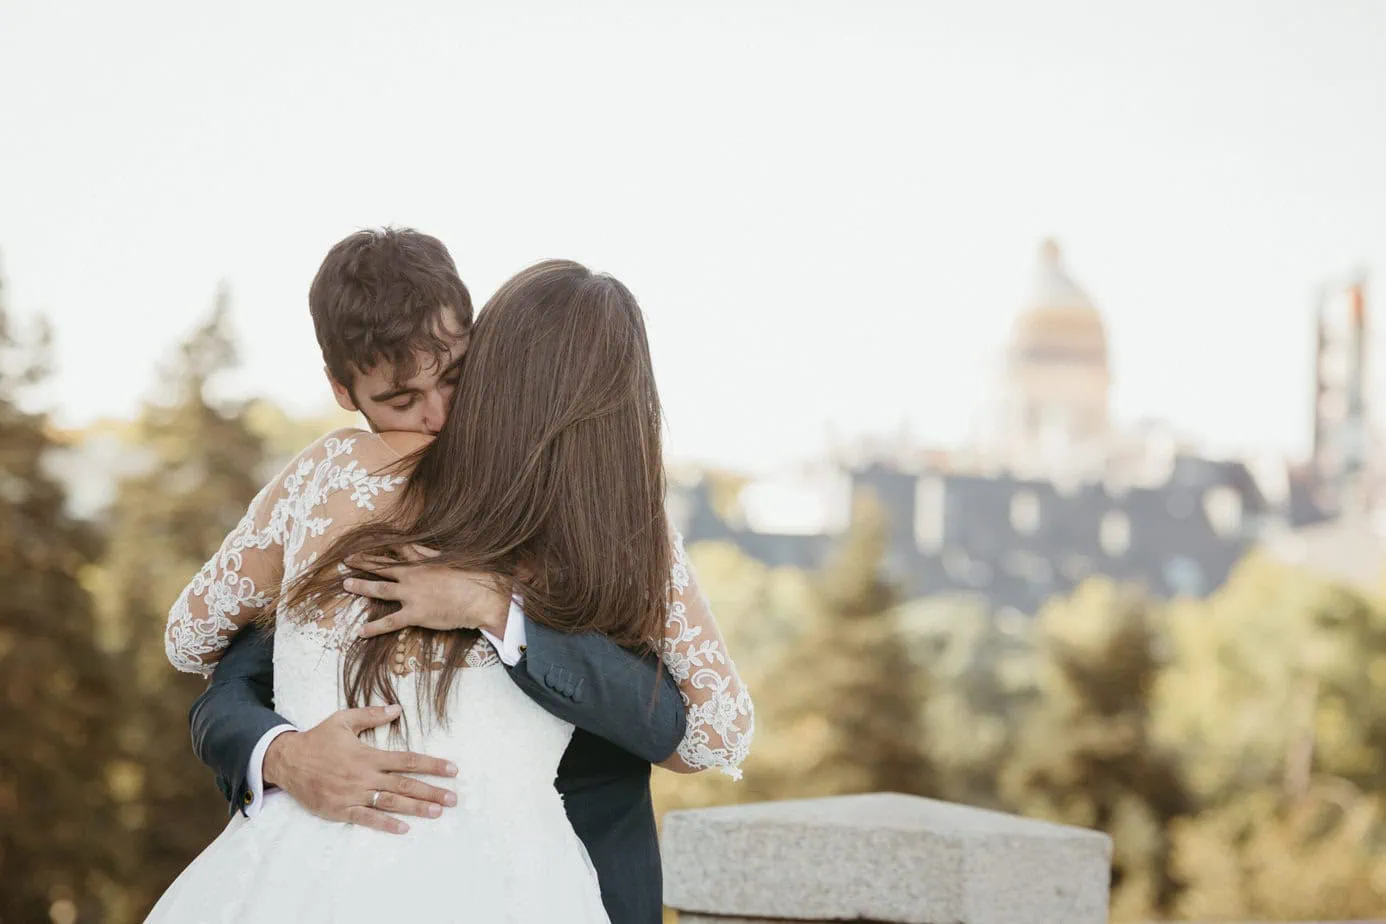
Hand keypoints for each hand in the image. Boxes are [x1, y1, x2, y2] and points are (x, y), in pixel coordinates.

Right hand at [263, 704, 457, 834]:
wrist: (286, 761)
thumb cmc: (317, 739)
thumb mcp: (343, 720)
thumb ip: (372, 715)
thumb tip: (397, 708)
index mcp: (368, 755)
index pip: (408, 760)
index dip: (432, 765)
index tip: (453, 770)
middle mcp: (364, 776)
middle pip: (405, 785)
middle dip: (431, 792)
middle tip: (454, 799)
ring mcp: (352, 794)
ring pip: (390, 803)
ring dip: (416, 808)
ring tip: (437, 812)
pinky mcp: (340, 809)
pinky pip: (366, 819)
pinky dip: (385, 824)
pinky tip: (404, 828)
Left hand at [344, 545, 509, 638]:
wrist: (480, 597)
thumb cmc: (473, 577)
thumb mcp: (453, 559)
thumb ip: (434, 554)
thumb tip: (421, 548)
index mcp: (423, 561)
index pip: (398, 549)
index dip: (381, 545)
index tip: (368, 541)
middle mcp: (413, 575)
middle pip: (382, 566)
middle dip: (363, 562)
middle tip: (347, 560)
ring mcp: (411, 594)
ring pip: (380, 589)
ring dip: (362, 586)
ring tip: (347, 584)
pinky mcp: (415, 614)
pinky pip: (390, 622)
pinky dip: (374, 627)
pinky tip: (361, 631)